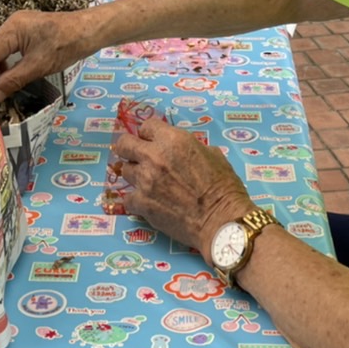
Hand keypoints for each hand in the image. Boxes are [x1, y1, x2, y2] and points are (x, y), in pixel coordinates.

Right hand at [0, 9, 89, 104]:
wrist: (89, 31)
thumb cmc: (66, 45)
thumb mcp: (38, 66)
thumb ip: (13, 81)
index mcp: (11, 29)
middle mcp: (11, 25)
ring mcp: (18, 27)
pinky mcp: (26, 32)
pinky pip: (7, 49)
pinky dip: (4, 64)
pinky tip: (7, 78)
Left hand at [113, 118, 254, 253]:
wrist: (222, 221)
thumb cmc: (224, 187)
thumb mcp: (213, 155)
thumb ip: (190, 147)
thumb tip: (181, 150)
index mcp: (173, 140)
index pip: (147, 126)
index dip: (149, 134)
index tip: (152, 141)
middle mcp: (154, 156)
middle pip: (124, 144)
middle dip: (129, 149)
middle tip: (136, 157)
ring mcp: (145, 180)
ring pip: (125, 170)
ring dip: (135, 175)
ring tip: (147, 183)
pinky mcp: (142, 203)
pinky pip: (128, 198)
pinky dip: (136, 200)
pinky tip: (148, 203)